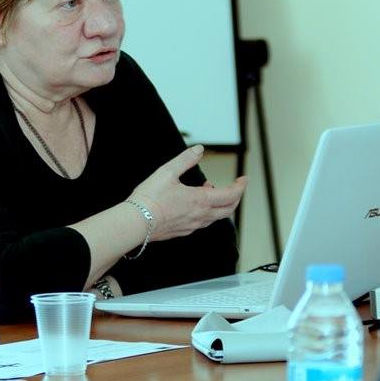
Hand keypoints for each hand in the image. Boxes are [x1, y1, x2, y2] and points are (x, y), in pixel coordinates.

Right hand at [130, 145, 246, 241]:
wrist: (136, 223)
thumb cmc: (150, 199)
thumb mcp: (168, 171)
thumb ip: (186, 159)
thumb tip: (199, 149)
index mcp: (201, 200)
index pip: (230, 195)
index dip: (240, 186)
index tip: (243, 179)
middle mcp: (201, 216)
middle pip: (228, 209)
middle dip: (235, 197)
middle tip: (235, 188)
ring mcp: (192, 226)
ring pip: (216, 217)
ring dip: (220, 205)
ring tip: (211, 191)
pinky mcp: (183, 231)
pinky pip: (203, 223)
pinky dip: (207, 212)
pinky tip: (195, 205)